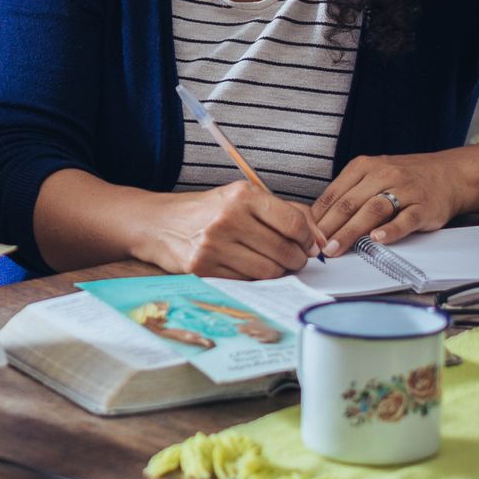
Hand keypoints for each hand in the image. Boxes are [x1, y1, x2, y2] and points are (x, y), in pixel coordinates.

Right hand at [137, 181, 321, 278]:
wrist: (159, 223)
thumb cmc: (206, 211)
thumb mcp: (241, 198)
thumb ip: (283, 212)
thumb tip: (319, 239)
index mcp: (241, 195)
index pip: (293, 222)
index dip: (308, 238)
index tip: (308, 244)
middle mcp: (228, 218)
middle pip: (285, 251)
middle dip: (295, 260)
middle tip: (291, 258)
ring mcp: (214, 245)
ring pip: (269, 271)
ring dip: (277, 272)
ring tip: (269, 263)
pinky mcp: (204, 268)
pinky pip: (247, 282)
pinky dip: (254, 279)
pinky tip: (245, 268)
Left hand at [311, 153, 466, 255]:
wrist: (449, 174)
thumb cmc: (404, 178)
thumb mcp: (373, 175)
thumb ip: (350, 192)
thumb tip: (321, 218)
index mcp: (364, 167)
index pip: (335, 192)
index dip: (319, 214)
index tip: (307, 232)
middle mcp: (382, 175)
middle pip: (350, 202)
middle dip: (330, 227)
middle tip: (317, 246)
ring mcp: (404, 190)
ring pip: (373, 210)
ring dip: (352, 231)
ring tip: (338, 248)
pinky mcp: (424, 207)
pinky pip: (405, 219)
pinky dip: (391, 230)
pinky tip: (377, 240)